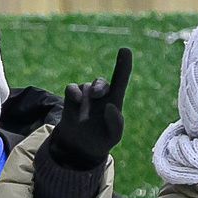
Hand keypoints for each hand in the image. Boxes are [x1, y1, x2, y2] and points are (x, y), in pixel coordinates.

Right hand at [46, 47, 131, 171]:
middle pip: (101, 83)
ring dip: (87, 95)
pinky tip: (76, 101)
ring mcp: (85, 95)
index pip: (121, 79)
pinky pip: (71, 88)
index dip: (123, 65)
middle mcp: (101, 95)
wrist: (81, 147)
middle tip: (97, 96)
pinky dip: (73, 93)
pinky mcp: (72, 98)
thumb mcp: (113, 136)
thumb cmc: (101, 139)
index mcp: (114, 101)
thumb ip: (116, 123)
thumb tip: (109, 106)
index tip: (125, 50)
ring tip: (85, 114)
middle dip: (100, 87)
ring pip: (86, 87)